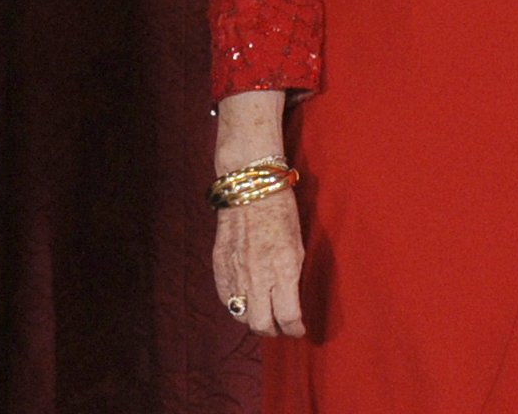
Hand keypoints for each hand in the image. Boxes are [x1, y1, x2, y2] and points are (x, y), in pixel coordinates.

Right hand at [213, 187, 305, 336]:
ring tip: (263, 313)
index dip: (295, 329)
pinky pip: (226, 299)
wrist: (249, 186)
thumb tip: (292, 300)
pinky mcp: (219, 267)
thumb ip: (292, 274)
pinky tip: (245, 298)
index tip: (299, 329)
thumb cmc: (281, 209)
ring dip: (254, 319)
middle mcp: (257, 276)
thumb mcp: (298, 243)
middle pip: (262, 325)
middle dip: (274, 331)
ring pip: (241, 316)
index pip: (288, 316)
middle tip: (281, 327)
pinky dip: (236, 304)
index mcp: (283, 268)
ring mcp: (235, 273)